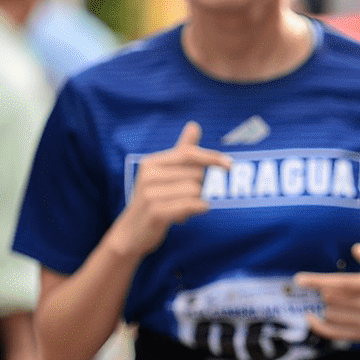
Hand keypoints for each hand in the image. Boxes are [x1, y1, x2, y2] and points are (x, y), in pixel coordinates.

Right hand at [111, 121, 228, 257]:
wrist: (130, 234)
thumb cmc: (154, 200)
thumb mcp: (164, 174)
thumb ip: (181, 151)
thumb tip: (194, 125)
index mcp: (151, 163)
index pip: (189, 153)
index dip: (211, 157)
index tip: (230, 164)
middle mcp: (148, 176)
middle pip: (196, 174)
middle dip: (200, 187)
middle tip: (185, 198)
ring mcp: (150, 194)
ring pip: (196, 190)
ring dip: (197, 201)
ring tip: (181, 207)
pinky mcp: (155, 212)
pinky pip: (191, 205)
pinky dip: (197, 209)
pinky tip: (186, 216)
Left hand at [295, 243, 359, 341]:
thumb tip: (356, 249)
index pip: (344, 283)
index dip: (320, 281)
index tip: (300, 279)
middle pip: (336, 299)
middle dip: (324, 292)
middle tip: (321, 288)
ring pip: (334, 315)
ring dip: (326, 306)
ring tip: (330, 299)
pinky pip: (335, 333)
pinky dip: (319, 326)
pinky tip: (310, 317)